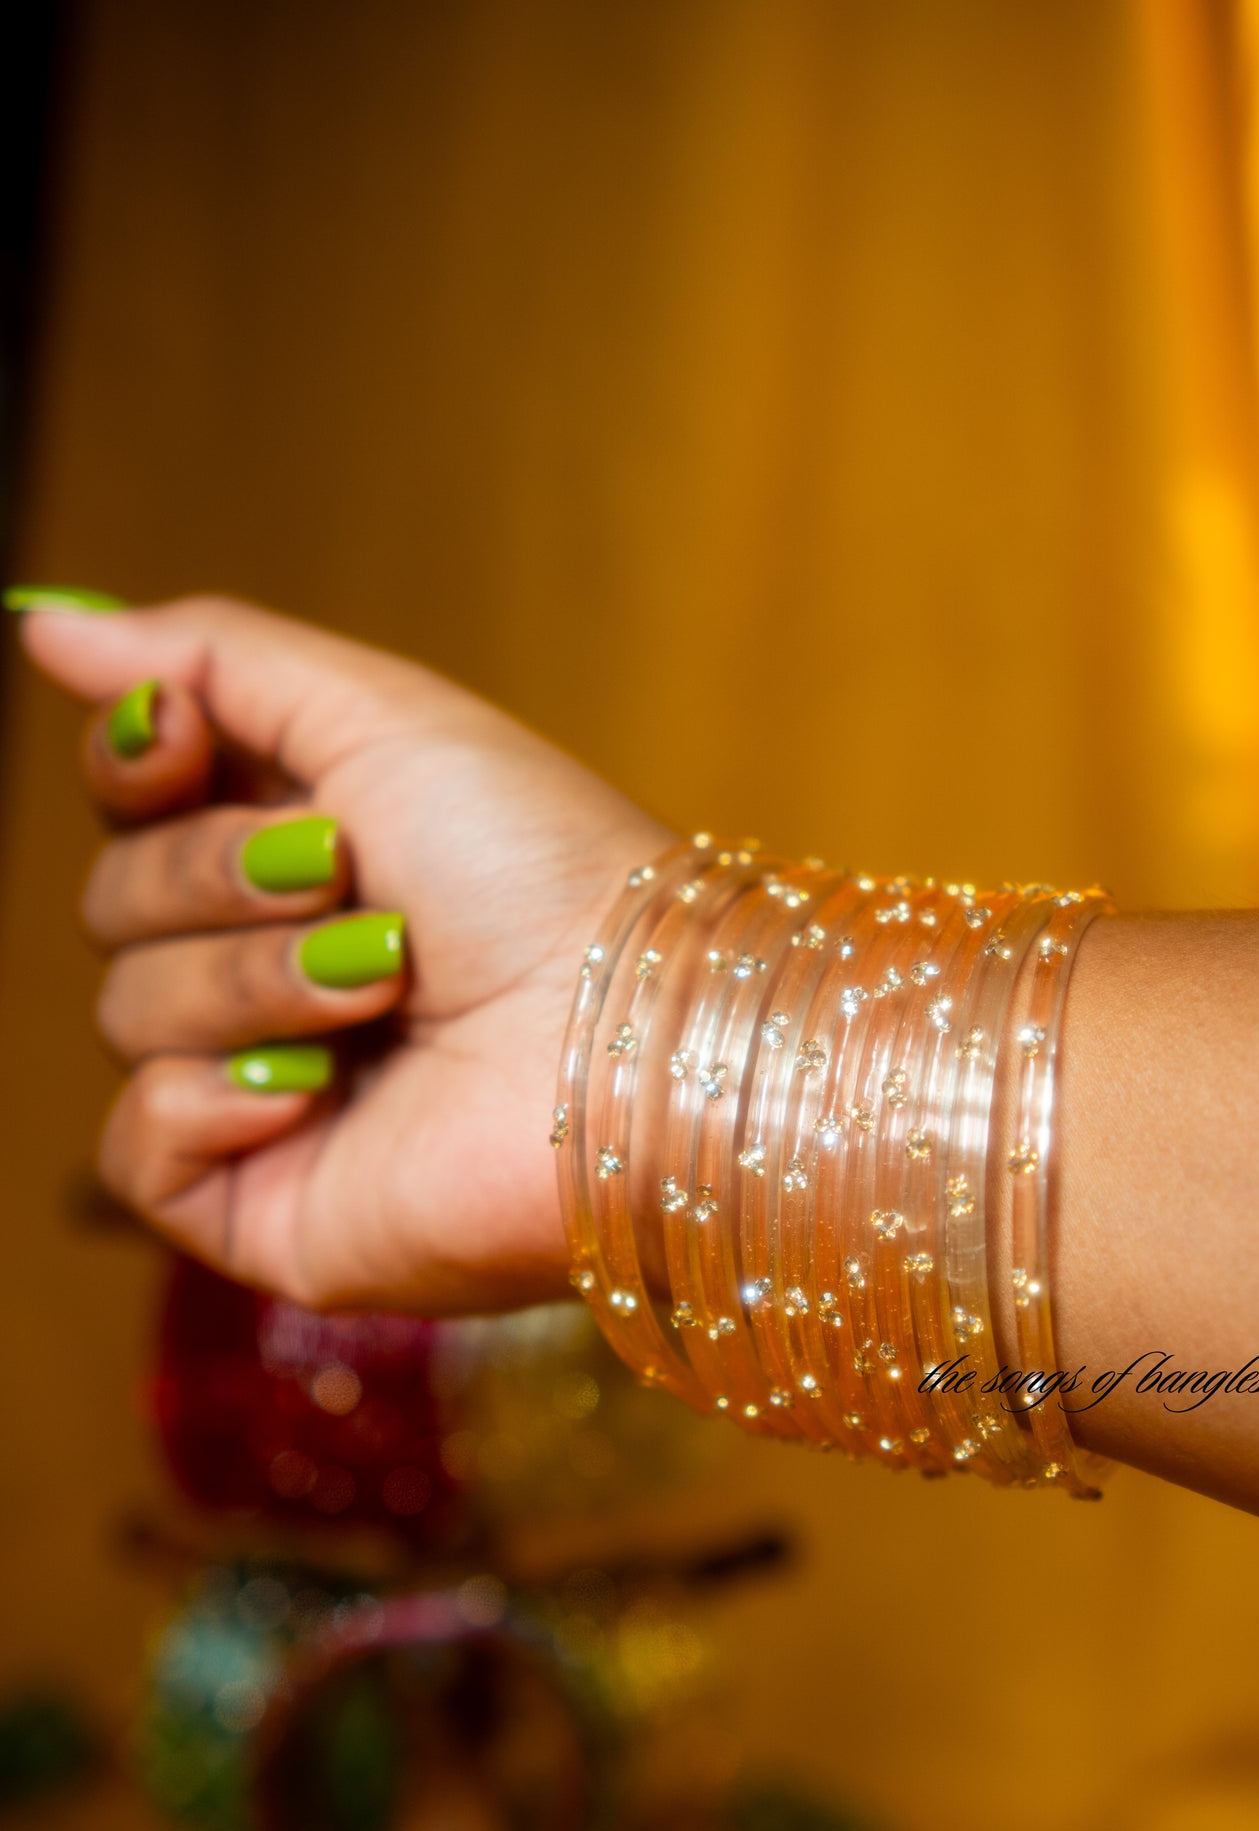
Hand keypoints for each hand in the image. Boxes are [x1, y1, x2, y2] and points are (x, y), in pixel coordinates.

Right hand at [21, 595, 672, 1310]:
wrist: (628, 1036)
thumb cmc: (538, 870)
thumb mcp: (383, 715)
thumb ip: (213, 659)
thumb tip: (44, 625)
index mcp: (303, 854)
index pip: (134, 801)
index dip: (134, 766)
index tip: (181, 739)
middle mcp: (277, 971)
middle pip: (114, 901)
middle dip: (217, 876)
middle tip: (343, 879)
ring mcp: (269, 1093)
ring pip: (126, 1015)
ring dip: (252, 982)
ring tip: (383, 987)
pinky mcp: (266, 1205)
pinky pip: (136, 1151)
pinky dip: (206, 1106)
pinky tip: (311, 1093)